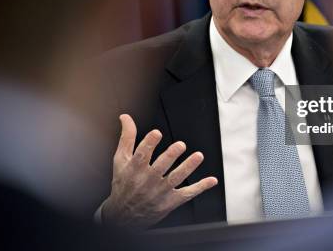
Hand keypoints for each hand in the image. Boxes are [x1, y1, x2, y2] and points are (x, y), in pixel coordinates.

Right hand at [102, 114, 217, 228]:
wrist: (123, 216)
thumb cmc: (123, 183)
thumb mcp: (121, 161)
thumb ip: (126, 138)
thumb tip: (126, 117)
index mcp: (134, 169)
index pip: (141, 155)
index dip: (149, 143)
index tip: (156, 133)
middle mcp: (147, 181)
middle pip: (161, 167)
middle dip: (171, 155)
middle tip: (180, 145)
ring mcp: (159, 192)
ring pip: (176, 178)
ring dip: (188, 167)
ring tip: (198, 156)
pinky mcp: (169, 201)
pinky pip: (187, 194)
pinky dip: (201, 187)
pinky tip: (211, 180)